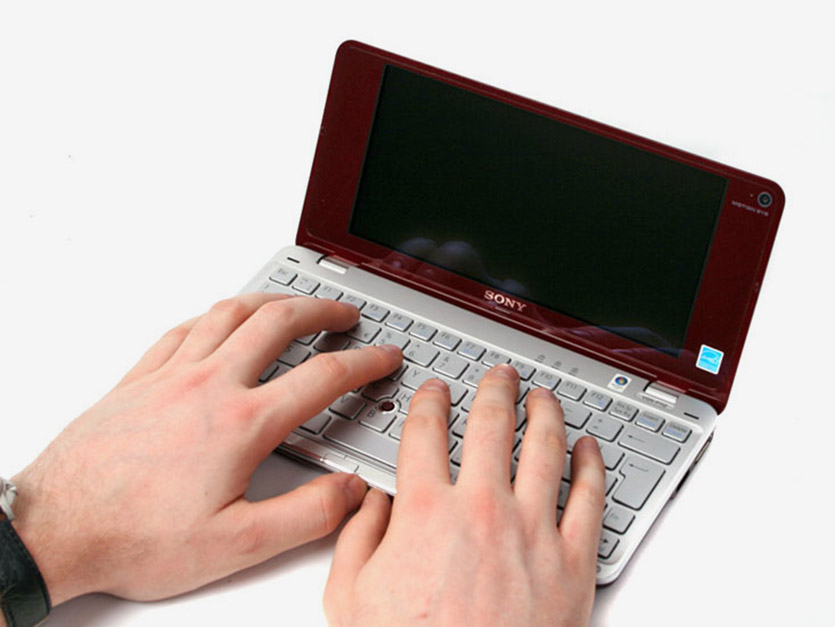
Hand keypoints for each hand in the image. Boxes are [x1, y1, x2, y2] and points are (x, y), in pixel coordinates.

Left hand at [10, 293, 400, 605]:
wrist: (54, 528)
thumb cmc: (135, 538)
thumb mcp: (237, 544)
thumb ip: (308, 515)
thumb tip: (353, 490)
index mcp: (242, 423)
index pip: (323, 376)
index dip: (365, 362)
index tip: (384, 356)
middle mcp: (209, 385)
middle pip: (279, 323)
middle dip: (323, 310)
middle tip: (346, 314)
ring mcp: (171, 375)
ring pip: (230, 313)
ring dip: (272, 300)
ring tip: (293, 303)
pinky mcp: (139, 378)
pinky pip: (184, 329)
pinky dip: (214, 316)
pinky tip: (220, 322)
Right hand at [324, 365, 605, 626]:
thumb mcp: (349, 596)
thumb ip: (356, 535)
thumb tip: (371, 498)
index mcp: (425, 511)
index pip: (427, 432)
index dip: (430, 401)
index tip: (436, 392)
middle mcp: (482, 509)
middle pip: (492, 425)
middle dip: (494, 390)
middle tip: (499, 376)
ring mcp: (532, 532)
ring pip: (545, 448)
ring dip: (544, 412)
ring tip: (543, 396)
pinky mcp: (573, 562)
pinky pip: (590, 498)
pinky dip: (591, 465)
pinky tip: (587, 448)